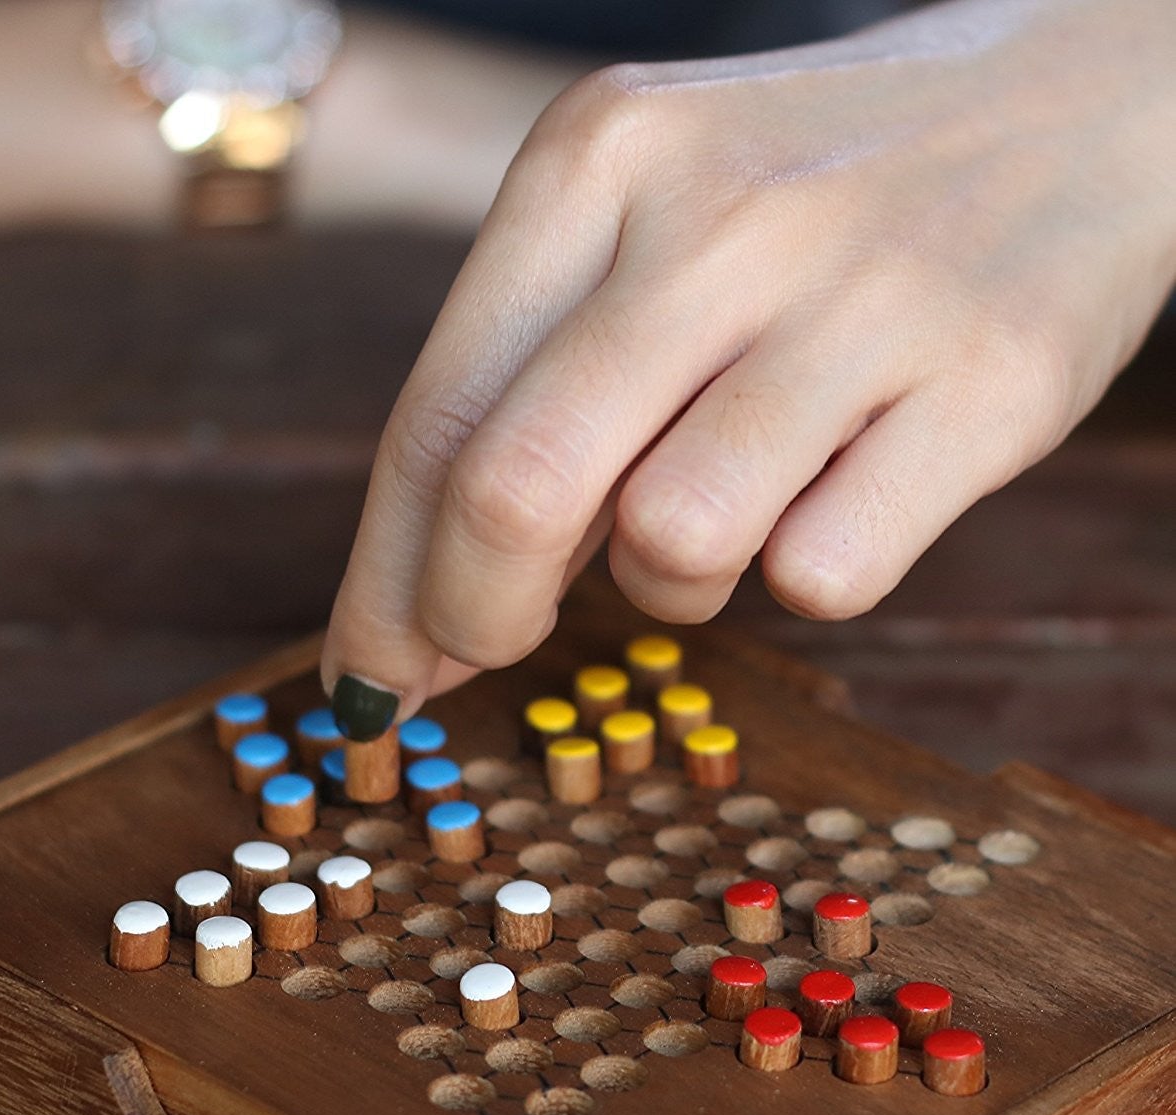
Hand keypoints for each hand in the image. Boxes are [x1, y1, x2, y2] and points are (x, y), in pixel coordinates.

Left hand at [321, 0, 1175, 735]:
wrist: (1086, 96)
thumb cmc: (817, 200)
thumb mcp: (647, 228)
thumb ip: (531, 398)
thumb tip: (419, 625)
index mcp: (597, 162)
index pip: (433, 420)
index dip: (381, 584)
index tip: (366, 681)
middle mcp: (718, 217)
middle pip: (513, 493)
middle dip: (475, 616)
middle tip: (493, 644)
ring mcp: (863, 296)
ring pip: (672, 547)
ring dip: (674, 580)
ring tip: (728, 504)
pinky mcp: (991, 383)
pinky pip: (823, 577)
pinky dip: (809, 572)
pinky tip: (841, 488)